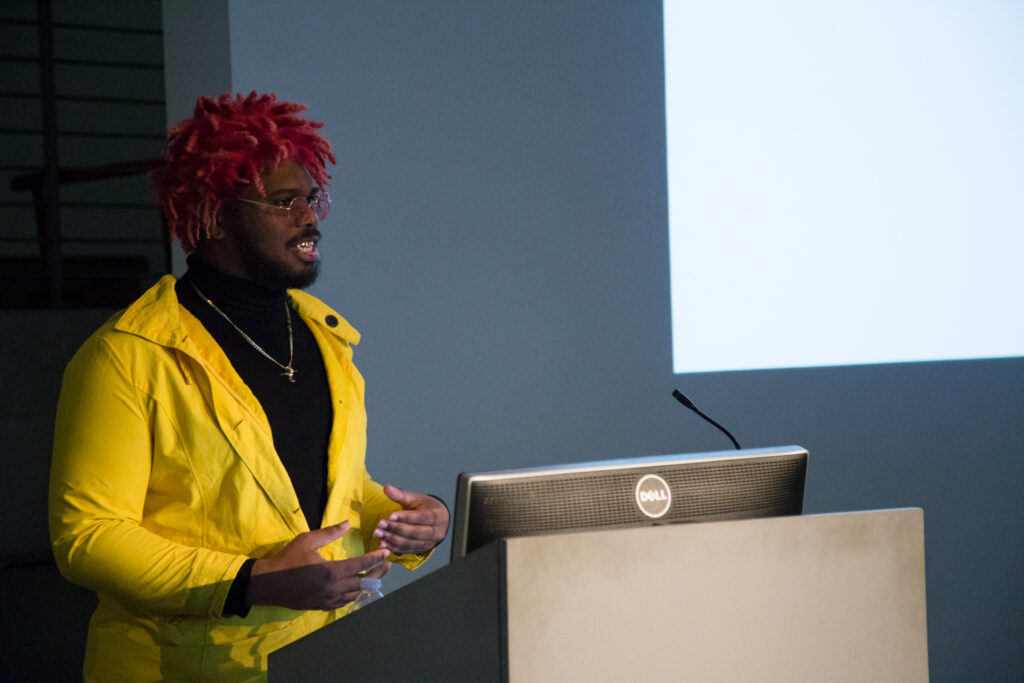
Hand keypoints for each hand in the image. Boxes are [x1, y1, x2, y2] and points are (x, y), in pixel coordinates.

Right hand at [248, 522, 390, 610]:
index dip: (376, 558)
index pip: (362, 565)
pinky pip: (346, 602)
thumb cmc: (287, 559)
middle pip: (365, 582)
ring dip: (369, 584)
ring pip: (357, 594)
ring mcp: (329, 600)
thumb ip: (329, 533)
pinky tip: (358, 587)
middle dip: (379, 572)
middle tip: (388, 564)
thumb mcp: (307, 540)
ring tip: (377, 574)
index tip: (387, 552)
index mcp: (331, 571)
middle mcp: (334, 588)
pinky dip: (356, 594)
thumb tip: (347, 523)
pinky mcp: (322, 606)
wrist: (268, 583)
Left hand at [373, 485, 449, 554]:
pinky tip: (382, 544)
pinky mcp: (422, 550)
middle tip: (380, 525)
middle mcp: (435, 531)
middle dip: (396, 529)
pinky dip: (394, 548)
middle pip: (414, 532)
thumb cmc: (425, 507)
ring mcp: (429, 543)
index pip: (420, 517)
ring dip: (392, 539)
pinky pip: (407, 550)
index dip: (405, 517)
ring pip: (410, 543)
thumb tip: (386, 488)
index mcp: (435, 515)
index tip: (390, 515)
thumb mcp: (415, 499)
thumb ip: (400, 495)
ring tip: (378, 534)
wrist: (438, 520)